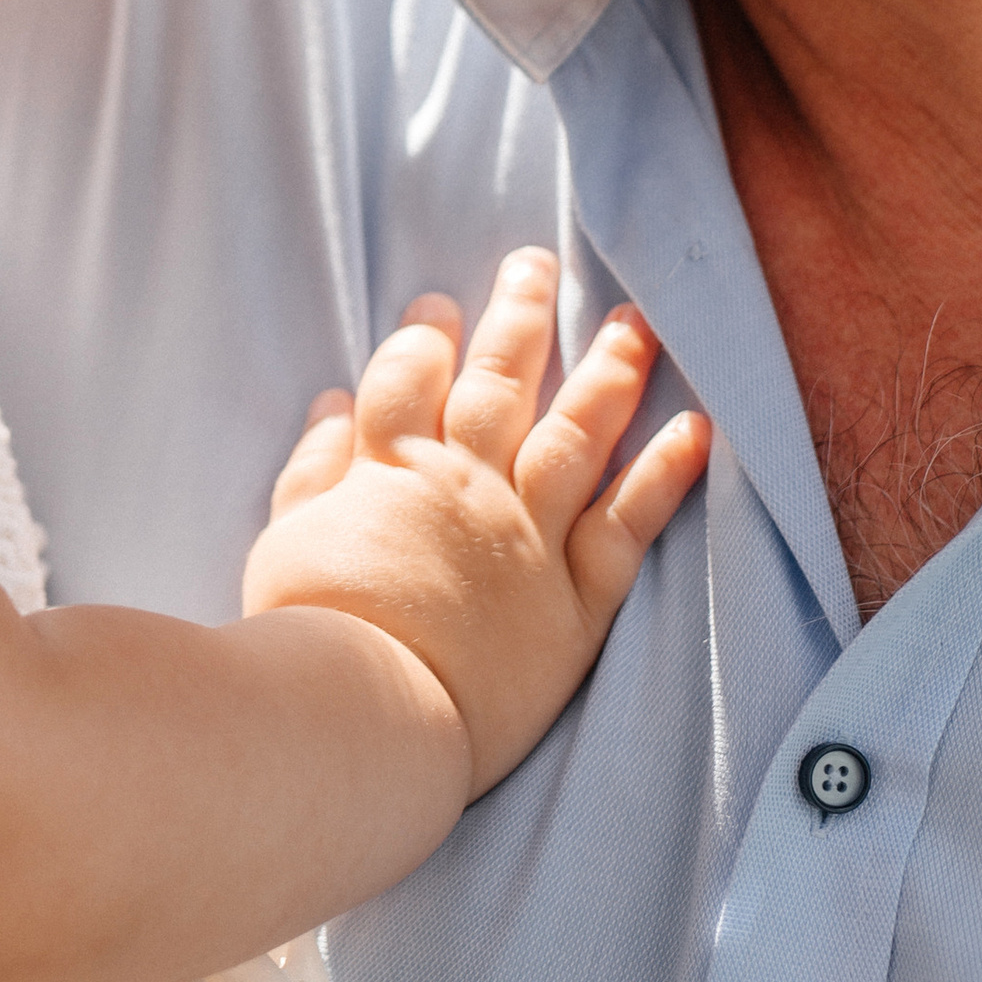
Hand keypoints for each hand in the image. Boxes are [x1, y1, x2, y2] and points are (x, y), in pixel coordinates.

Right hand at [242, 250, 708, 794]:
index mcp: (392, 467)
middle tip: (540, 264)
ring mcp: (529, 536)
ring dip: (608, 370)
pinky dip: (663, 473)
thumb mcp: (286, 538)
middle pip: (499, 380)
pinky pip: (628, 523)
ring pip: (575, 432)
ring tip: (637, 322)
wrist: (367, 718)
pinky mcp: (577, 600)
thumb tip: (332, 405)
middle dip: (519, 316)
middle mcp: (468, 484)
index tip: (440, 305)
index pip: (411, 375)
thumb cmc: (309, 634)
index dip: (425, 334)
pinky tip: (695, 428)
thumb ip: (315, 469)